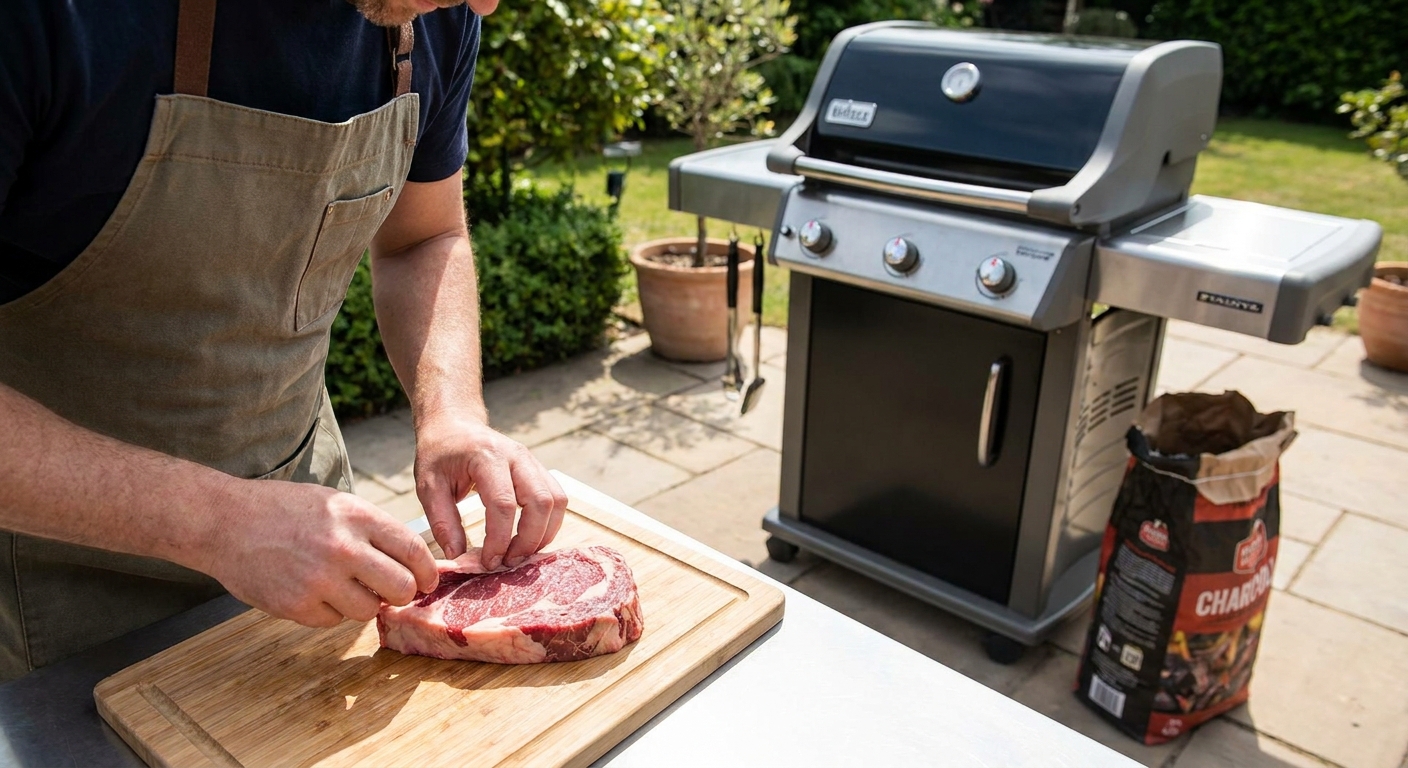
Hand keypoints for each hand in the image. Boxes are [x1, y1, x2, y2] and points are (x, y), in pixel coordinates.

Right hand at [201, 479, 438, 626]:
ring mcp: (319, 579)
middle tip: (394, 592)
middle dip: (403, 594)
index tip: (427, 580)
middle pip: (401, 587)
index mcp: (357, 516)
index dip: (427, 571)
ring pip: (368, 610)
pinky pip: (333, 621)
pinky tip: (312, 590)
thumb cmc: (283, 509)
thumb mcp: (335, 503)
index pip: (413, 550)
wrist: (224, 521)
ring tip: (343, 586)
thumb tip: (411, 560)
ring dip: (364, 604)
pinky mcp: (296, 605)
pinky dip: (329, 611)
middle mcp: (343, 547)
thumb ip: (372, 529)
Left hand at [413, 409, 567, 569]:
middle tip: (507, 562)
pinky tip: (528, 539)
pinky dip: (548, 523)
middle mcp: (517, 456)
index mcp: (487, 456)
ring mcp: (532, 461)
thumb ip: (443, 522)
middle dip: (528, 540)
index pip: (503, 503)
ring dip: (543, 533)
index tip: (488, 561)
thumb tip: (460, 558)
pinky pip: (556, 498)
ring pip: (556, 501)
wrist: (454, 424)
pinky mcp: (539, 469)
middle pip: (541, 502)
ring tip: (519, 553)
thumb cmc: (439, 454)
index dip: (499, 539)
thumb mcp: (428, 486)